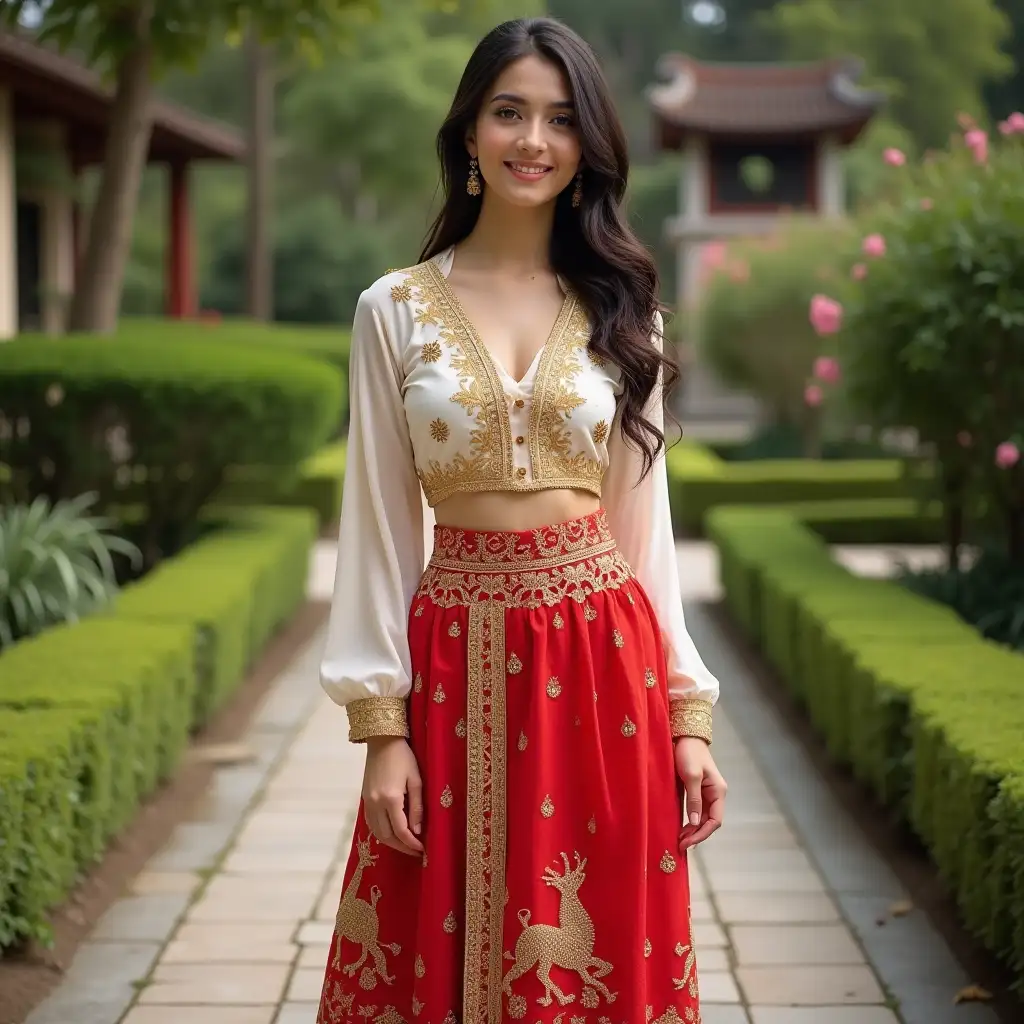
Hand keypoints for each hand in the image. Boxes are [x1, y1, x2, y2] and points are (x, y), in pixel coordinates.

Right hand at [362, 737, 423, 856]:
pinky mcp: (364, 798)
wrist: (382, 741)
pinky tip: (391, 833)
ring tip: (405, 845)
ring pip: (376, 832)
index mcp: (391, 798)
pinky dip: (381, 832)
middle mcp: (376, 803)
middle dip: (401, 847)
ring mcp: (367, 802)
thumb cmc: (404, 757)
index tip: (423, 849)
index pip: (401, 831)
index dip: (412, 843)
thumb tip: (418, 831)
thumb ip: (417, 807)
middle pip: (387, 836)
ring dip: (390, 842)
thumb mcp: (416, 780)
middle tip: (415, 851)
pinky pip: (371, 823)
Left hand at [675, 737, 726, 851]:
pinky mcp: (697, 791)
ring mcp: (707, 793)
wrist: (685, 736)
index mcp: (718, 791)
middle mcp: (715, 794)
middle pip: (709, 822)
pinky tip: (682, 827)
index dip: (702, 833)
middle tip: (680, 844)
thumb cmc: (689, 753)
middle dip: (696, 834)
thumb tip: (695, 822)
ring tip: (679, 839)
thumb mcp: (691, 775)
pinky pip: (697, 811)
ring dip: (693, 830)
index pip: (715, 820)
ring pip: (703, 818)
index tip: (687, 842)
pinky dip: (690, 821)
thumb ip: (694, 799)